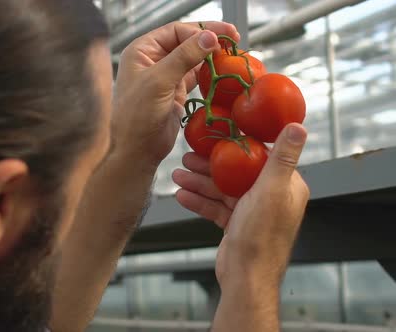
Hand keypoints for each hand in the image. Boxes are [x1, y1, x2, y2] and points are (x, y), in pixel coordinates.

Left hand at [112, 22, 238, 169]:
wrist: (136, 151)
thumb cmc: (137, 116)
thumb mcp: (159, 81)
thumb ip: (184, 57)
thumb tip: (208, 37)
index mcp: (142, 51)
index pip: (175, 31)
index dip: (200, 31)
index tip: (222, 35)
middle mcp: (152, 60)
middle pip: (186, 42)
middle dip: (209, 40)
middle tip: (234, 38)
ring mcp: (165, 77)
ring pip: (193, 58)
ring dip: (212, 56)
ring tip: (232, 54)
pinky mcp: (176, 93)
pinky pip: (196, 76)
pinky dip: (210, 73)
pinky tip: (223, 71)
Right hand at [172, 124, 309, 286]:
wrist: (246, 277)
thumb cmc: (261, 237)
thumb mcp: (271, 190)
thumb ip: (282, 158)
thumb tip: (298, 126)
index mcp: (286, 186)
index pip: (260, 156)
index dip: (236, 145)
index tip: (216, 137)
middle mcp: (271, 197)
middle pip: (236, 172)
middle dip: (209, 166)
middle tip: (188, 157)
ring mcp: (253, 211)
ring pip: (222, 189)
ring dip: (199, 183)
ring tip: (178, 175)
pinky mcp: (237, 224)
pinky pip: (216, 207)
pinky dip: (200, 201)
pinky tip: (182, 196)